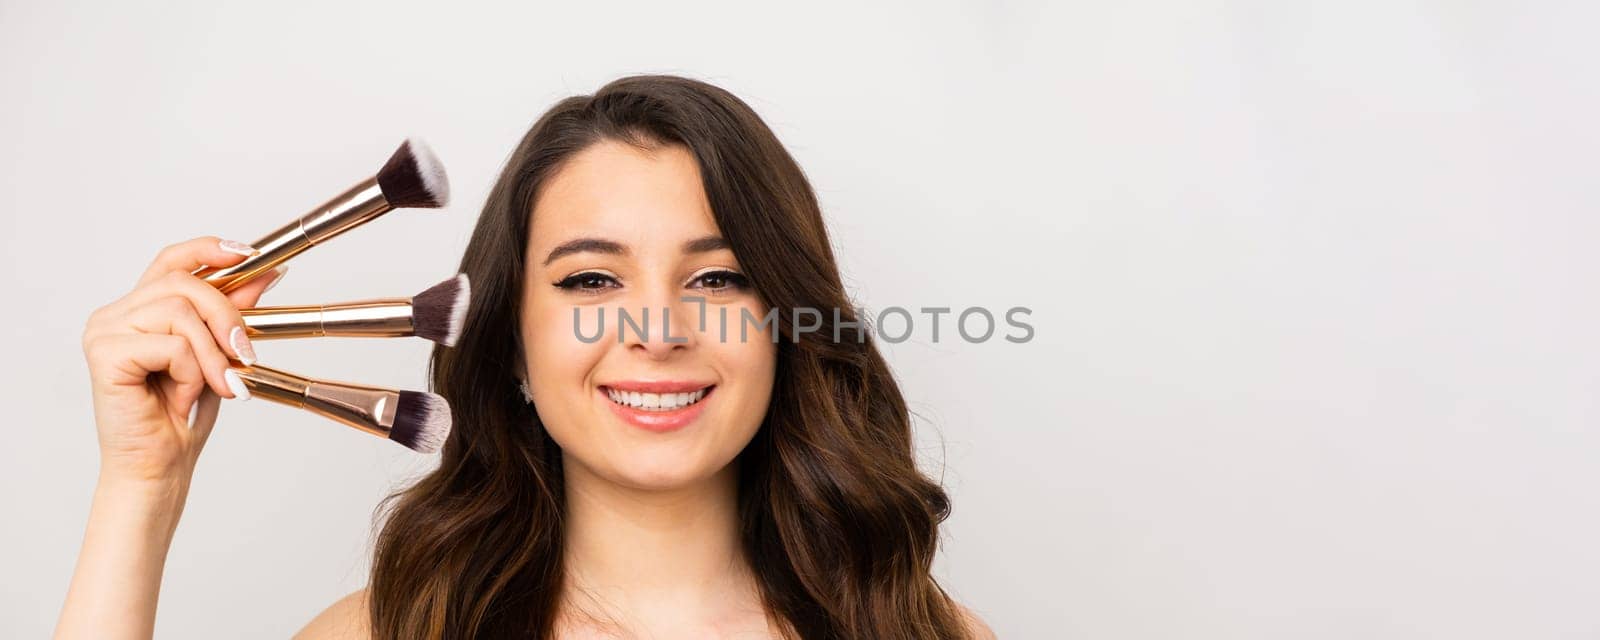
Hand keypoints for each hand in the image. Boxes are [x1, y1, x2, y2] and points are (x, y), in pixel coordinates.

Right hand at [80, 237, 284, 489]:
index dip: (210, 249)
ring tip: (214, 386)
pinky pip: (171, 345)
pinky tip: (183, 397)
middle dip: (227, 317)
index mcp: (138, 309)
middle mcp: (115, 314)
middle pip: (183, 283)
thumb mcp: (218, 354)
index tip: (251, 254)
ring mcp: (104, 332)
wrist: (159, 467)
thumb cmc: (181, 416)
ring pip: (180, 313)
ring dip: (211, 355)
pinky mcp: (104, 354)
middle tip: (246, 355)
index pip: (172, 260)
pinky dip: (192, 373)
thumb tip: (264, 273)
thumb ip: (231, 312)